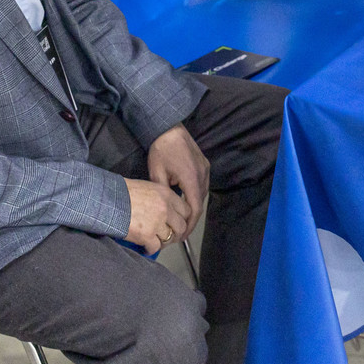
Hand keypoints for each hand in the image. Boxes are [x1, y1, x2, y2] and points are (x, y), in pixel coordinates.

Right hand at [125, 178, 191, 254]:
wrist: (107, 200)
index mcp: (166, 194)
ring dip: (163, 242)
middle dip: (176, 233)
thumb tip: (168, 210)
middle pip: (181, 226)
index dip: (182, 219)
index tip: (178, 224)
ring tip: (156, 242)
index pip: (186, 210)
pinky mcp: (146, 235)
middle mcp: (165, 208)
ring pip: (169, 238)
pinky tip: (146, 247)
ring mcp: (157, 222)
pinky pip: (155, 247)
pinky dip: (150, 249)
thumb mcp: (147, 188)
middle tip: (169, 237)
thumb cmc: (122, 193)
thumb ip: (161, 198)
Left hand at [147, 124, 208, 240]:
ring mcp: (206, 169)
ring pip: (202, 195)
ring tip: (182, 218)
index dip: (189, 225)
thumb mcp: (157, 174)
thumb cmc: (161, 150)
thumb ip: (164, 194)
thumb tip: (166, 210)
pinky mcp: (204, 164)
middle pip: (200, 203)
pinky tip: (186, 200)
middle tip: (180, 231)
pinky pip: (202, 185)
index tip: (181, 236)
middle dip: (191, 219)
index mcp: (192, 179)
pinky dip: (195, 195)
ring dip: (193, 207)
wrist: (169, 127)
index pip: (195, 209)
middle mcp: (203, 175)